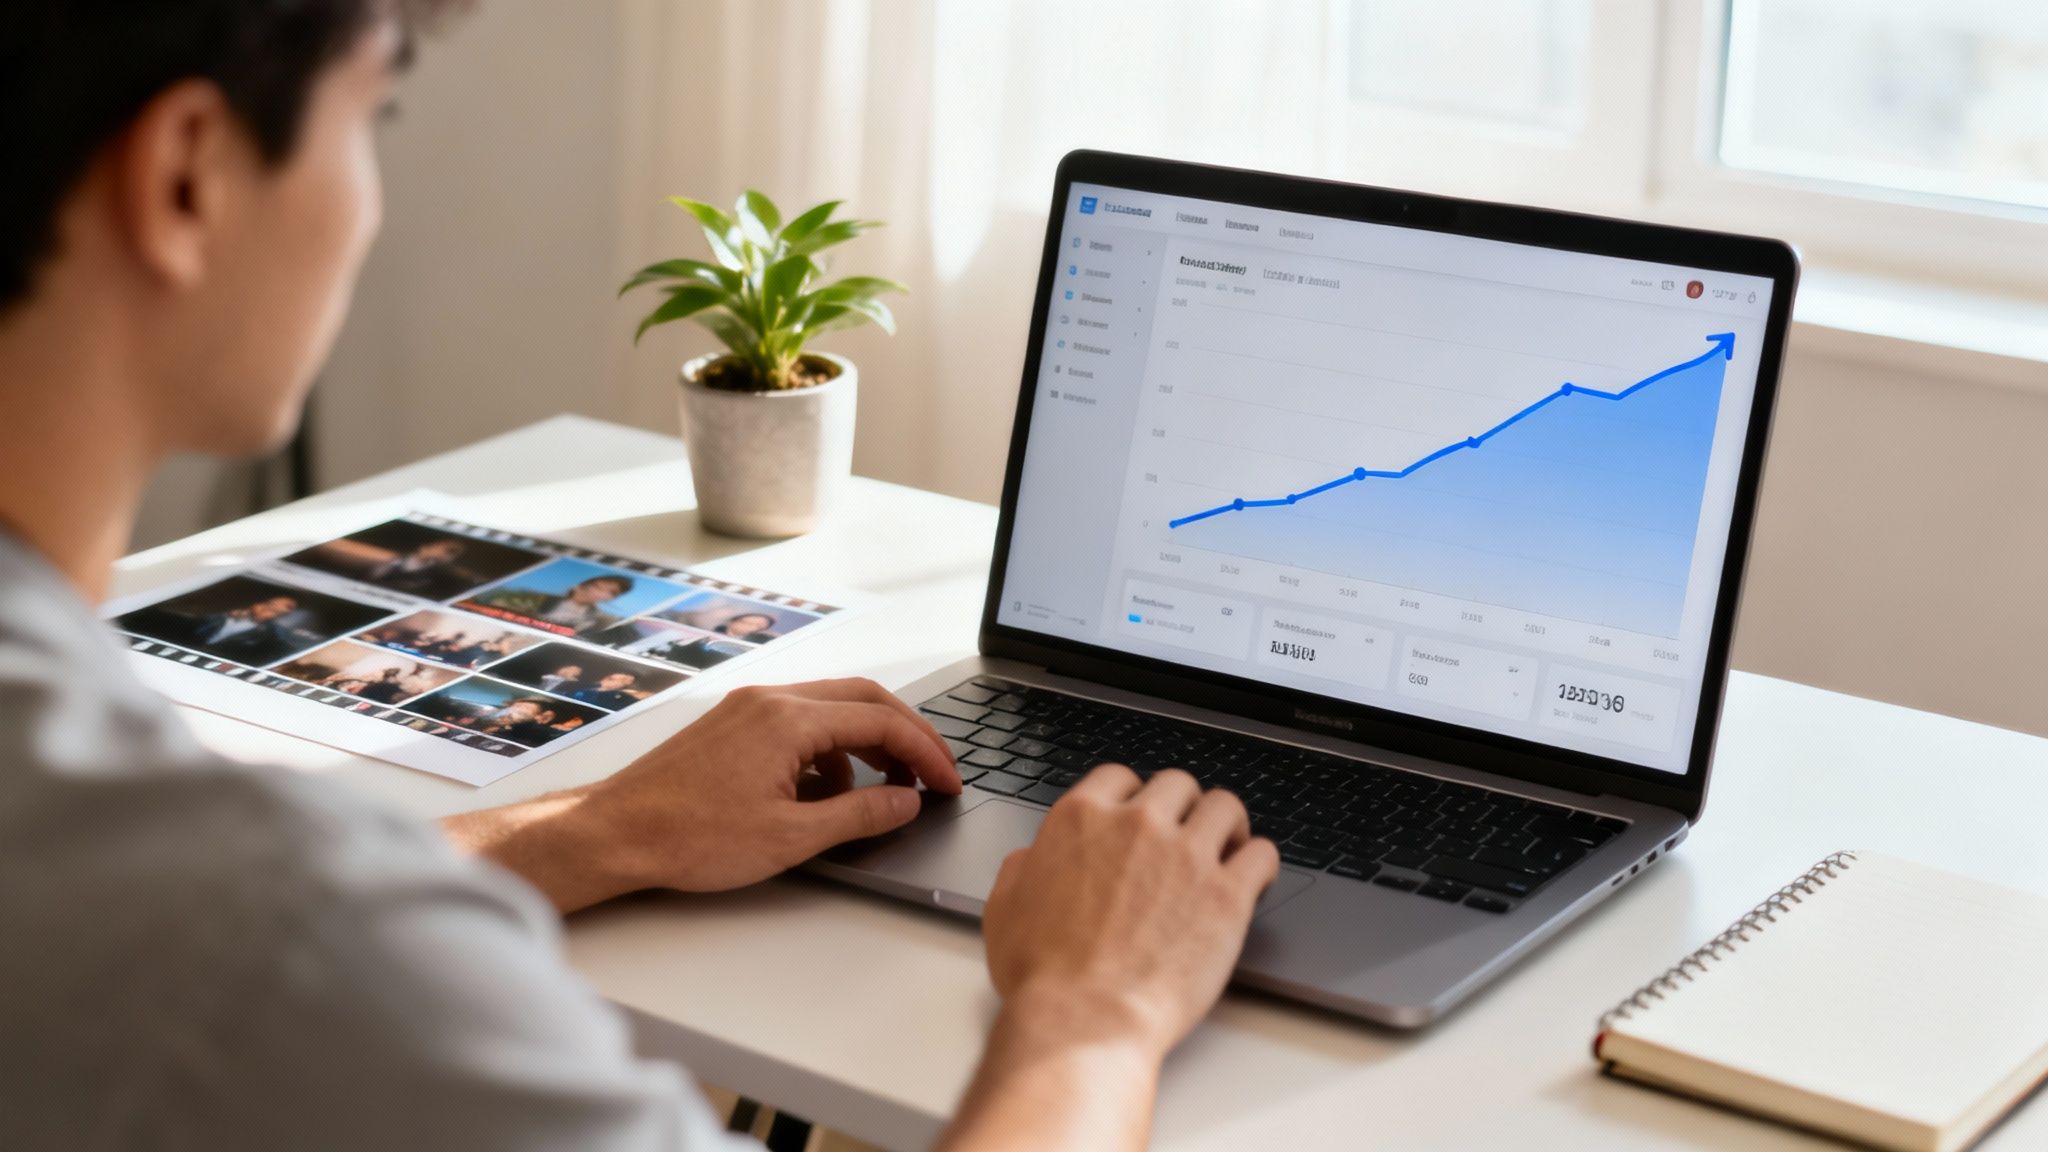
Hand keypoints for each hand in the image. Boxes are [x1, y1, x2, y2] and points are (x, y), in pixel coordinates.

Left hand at [443, 678, 959, 911]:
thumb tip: (906, 801)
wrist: (614, 833)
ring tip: (886, 792)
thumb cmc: (689, 838)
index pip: (883, 720)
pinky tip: (826, 795)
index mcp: (789, 719)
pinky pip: (799, 723)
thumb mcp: (790, 838)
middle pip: (864, 698)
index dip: (927, 752)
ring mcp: (748, 707)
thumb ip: (860, 815)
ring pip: (832, 708)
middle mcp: (771, 699)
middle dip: (906, 736)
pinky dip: (829, 751)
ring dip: (867, 744)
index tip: (949, 784)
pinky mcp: (732, 723)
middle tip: (933, 775)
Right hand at [938, 766, 1277, 1151]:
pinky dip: (1259, 862)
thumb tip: (1033, 857)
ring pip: (1225, 806)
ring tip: (1227, 848)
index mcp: (1081, 819)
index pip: (1120, 777)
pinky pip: (1262, 853)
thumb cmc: (1043, 976)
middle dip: (1182, 807)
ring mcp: (1187, 855)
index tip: (1142, 815)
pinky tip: (1251, 879)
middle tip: (1185, 834)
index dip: (1133, 796)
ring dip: (1226, 825)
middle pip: (1178, 784)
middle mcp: (1137, 825)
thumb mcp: (1005, 908)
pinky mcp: (1227, 894)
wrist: (1085, 1020)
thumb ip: (1022, 868)